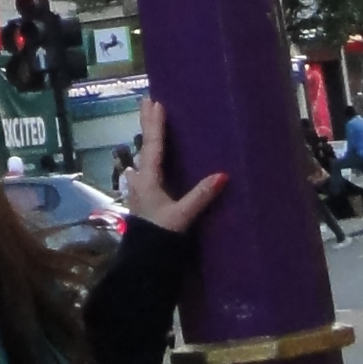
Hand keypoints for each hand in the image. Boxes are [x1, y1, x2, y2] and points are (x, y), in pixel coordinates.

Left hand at [121, 100, 225, 238]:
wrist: (144, 261)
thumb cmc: (160, 236)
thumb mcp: (183, 216)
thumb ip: (201, 195)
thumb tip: (223, 175)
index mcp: (148, 179)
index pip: (153, 146)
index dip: (155, 124)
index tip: (155, 102)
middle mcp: (140, 180)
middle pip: (144, 146)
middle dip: (147, 124)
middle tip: (147, 102)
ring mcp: (139, 189)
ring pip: (141, 158)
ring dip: (146, 141)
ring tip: (150, 126)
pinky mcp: (143, 199)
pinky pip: (145, 170)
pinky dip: (148, 158)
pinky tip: (149, 162)